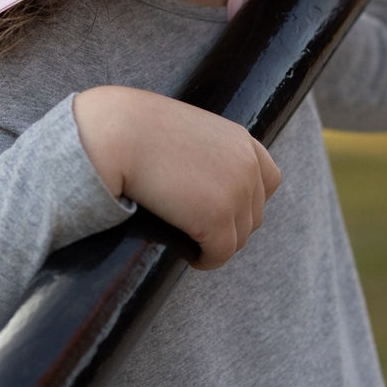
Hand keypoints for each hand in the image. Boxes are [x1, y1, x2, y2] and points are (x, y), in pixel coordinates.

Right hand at [73, 86, 280, 269]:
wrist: (118, 133)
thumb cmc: (138, 127)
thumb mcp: (186, 129)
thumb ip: (207, 151)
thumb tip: (205, 182)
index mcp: (241, 139)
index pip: (269, 179)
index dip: (249, 199)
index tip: (225, 208)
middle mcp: (247, 165)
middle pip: (254, 214)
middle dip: (230, 225)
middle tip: (200, 229)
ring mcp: (236, 192)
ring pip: (239, 238)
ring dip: (218, 244)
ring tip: (193, 242)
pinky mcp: (217, 218)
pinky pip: (220, 253)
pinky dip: (206, 259)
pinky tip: (190, 255)